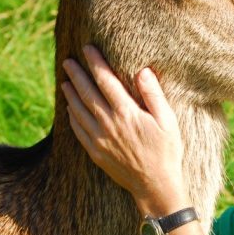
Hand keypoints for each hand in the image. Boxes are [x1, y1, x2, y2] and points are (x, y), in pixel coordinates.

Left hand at [61, 45, 187, 215]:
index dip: (96, 63)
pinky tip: (70, 109)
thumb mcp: (168, 121)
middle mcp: (108, 124)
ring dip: (70, 94)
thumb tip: (142, 71)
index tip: (88, 49)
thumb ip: (154, 95)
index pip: (106, 81)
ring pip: (78, 111)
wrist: (155, 185)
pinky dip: (71, 116)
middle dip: (77, 74)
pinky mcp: (95, 152)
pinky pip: (78, 130)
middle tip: (68, 61)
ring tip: (65, 81)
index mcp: (126, 113)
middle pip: (87, 93)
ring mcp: (99, 139)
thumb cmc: (166, 151)